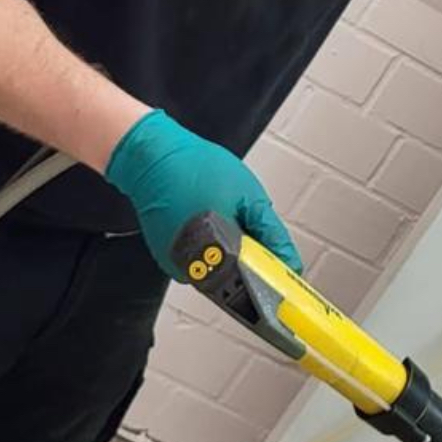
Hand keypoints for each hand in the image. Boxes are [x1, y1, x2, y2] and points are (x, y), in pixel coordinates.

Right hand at [105, 108, 302, 279]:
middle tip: (246, 229)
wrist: (153, 156)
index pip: (254, 285)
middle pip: (234, 281)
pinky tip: (207, 221)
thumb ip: (271, 233)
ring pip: (216, 272)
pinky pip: (198, 262)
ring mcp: (177, 265)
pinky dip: (209, 247)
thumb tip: (288, 261)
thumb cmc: (196, 168)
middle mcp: (191, 268)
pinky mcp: (166, 258)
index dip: (269, 277)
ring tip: (221, 216)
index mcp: (215, 254)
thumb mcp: (249, 196)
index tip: (280, 271)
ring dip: (228, 253)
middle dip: (248, 260)